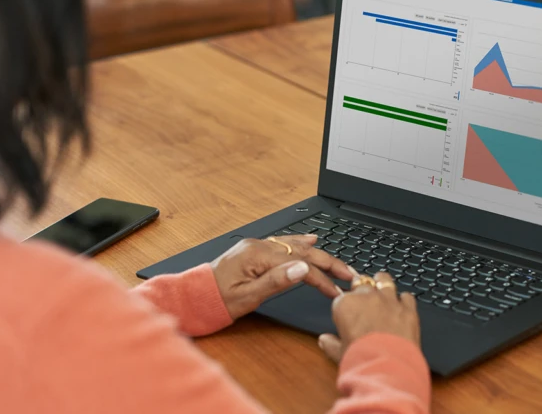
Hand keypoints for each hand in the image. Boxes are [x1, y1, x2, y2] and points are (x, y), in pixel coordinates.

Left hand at [209, 235, 353, 319]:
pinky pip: (283, 243)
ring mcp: (256, 246)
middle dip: (328, 264)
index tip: (336, 291)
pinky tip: (311, 240)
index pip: (300, 266)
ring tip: (338, 262)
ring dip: (319, 254)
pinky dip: (301, 244)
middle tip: (349, 274)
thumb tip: (302, 269)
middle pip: (302, 252)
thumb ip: (276, 281)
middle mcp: (258, 245)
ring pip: (295, 246)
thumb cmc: (215, 300)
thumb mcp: (247, 297)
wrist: (192, 296)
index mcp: (258, 255)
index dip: (322, 279)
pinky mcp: (254, 250)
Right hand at [318, 272, 420, 362]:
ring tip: (383, 288)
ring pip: (385, 280)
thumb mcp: (340, 353)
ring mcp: (389, 300)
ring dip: (383, 284)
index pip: (342, 297)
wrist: (386, 367)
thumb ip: (331, 344)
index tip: (349, 311)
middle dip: (363, 290)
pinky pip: (406, 296)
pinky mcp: (408, 308)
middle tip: (365, 301)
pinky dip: (404, 300)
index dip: (346, 304)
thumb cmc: (361, 359)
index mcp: (345, 305)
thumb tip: (324, 340)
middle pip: (363, 283)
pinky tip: (403, 307)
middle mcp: (367, 296)